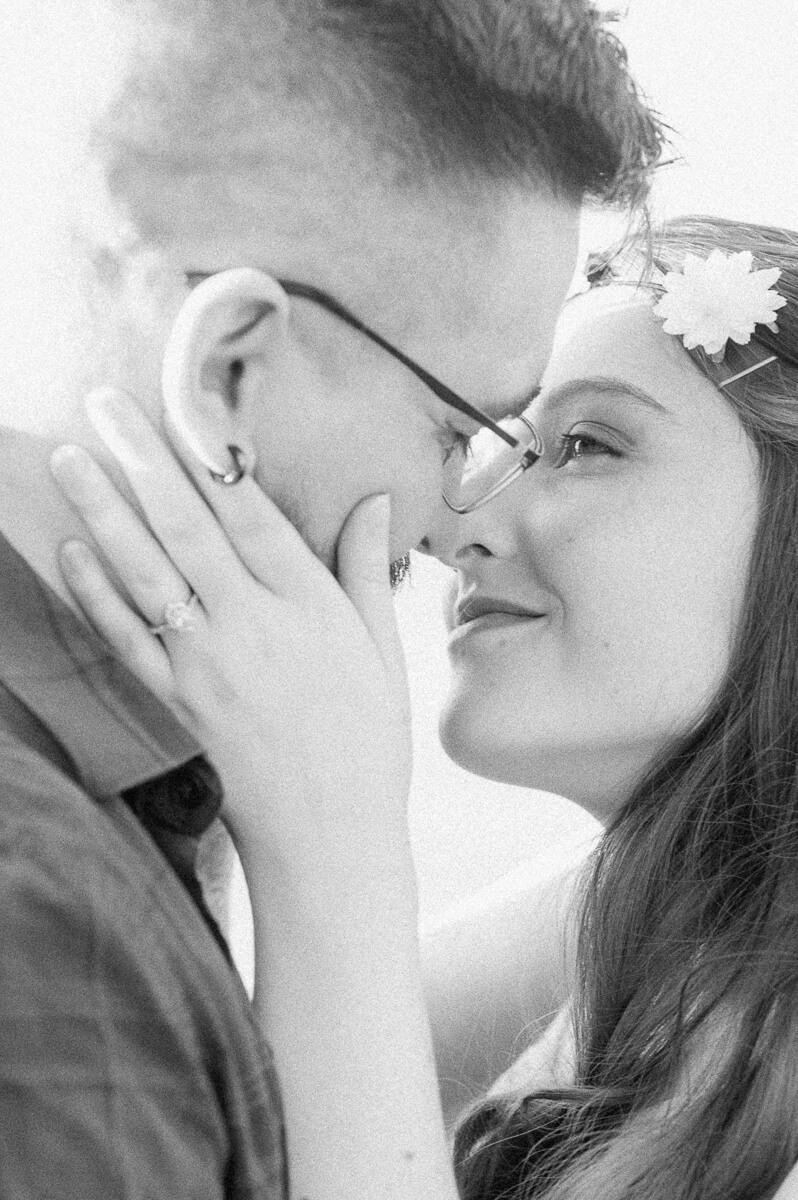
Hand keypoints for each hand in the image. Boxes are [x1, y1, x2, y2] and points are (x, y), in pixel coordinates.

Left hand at [50, 389, 413, 922]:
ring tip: (68, 457)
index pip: (249, 514)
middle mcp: (251, 627)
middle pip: (184, 528)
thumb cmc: (369, 743)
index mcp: (309, 607)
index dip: (210, 455)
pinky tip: (69, 550)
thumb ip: (368, 571)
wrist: (329, 840)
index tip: (178, 403)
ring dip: (100, 511)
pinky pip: (124, 640)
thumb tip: (375, 501)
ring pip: (143, 573)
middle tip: (102, 403)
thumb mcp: (383, 652)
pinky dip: (93, 593)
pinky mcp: (176, 704)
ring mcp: (205, 666)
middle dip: (139, 459)